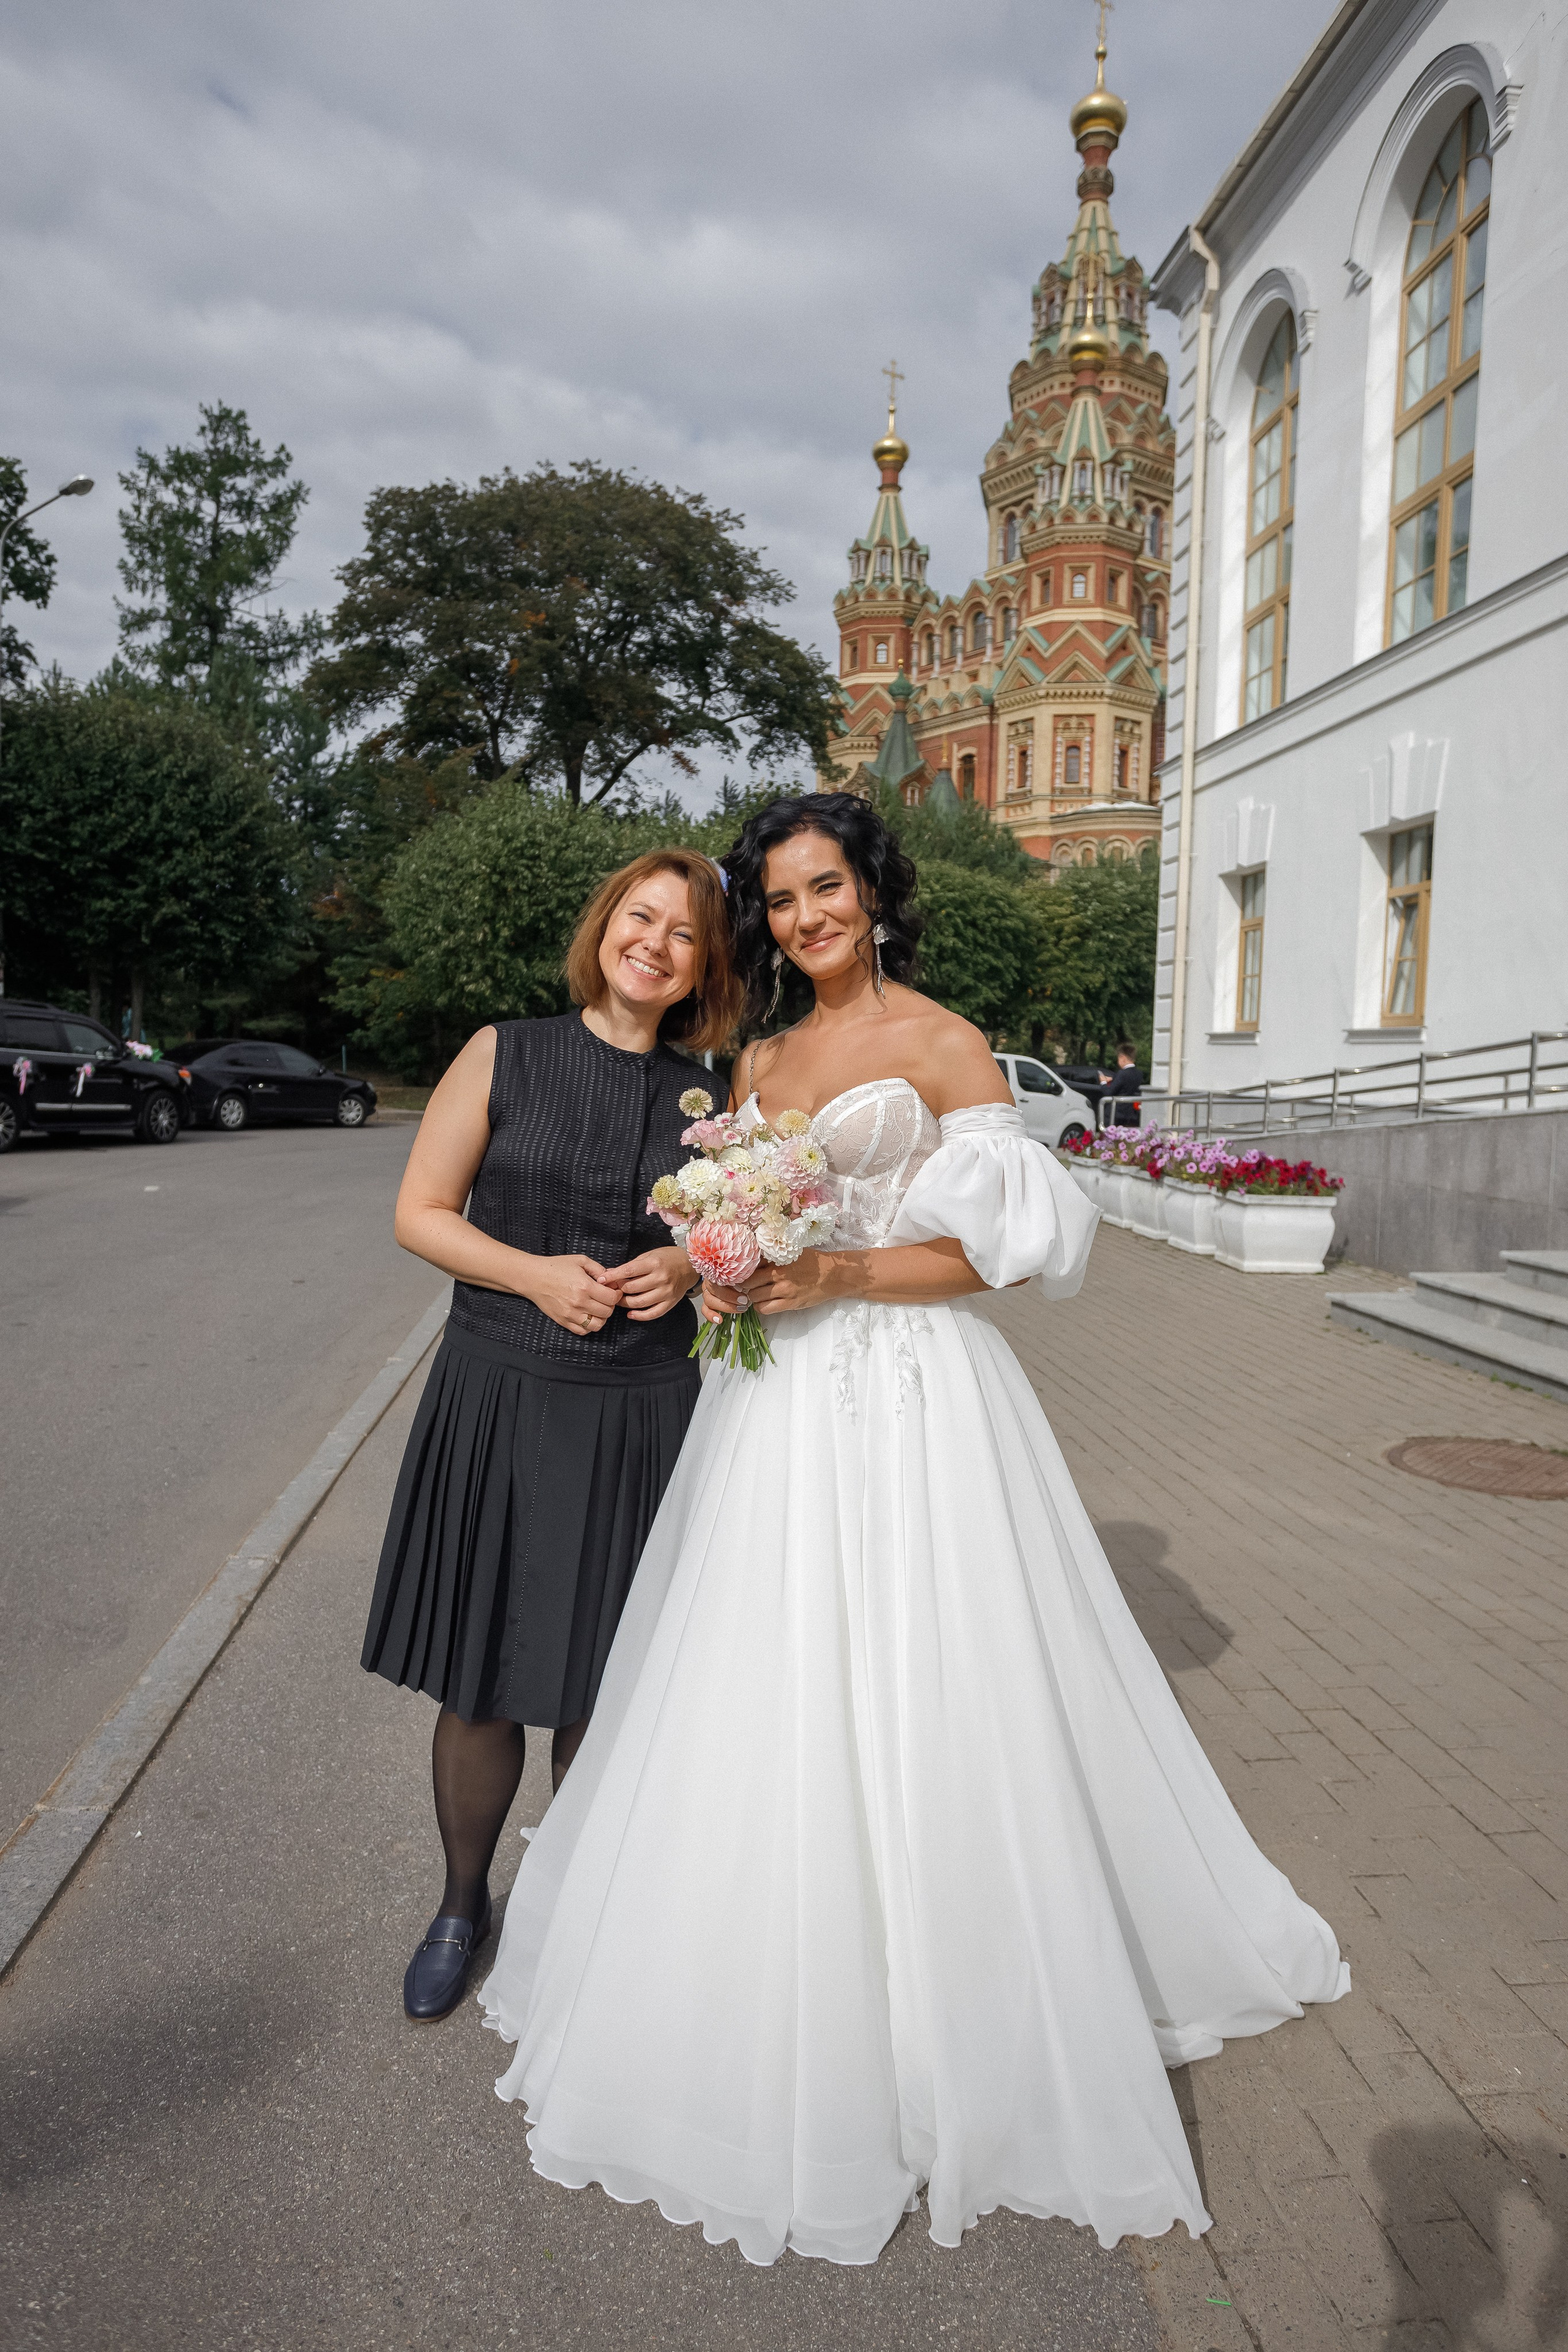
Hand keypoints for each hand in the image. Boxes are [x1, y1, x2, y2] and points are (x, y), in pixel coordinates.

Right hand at [525, 1254, 621, 1334]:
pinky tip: (588, 1315)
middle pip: (607, 1312)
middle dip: (610, 1305)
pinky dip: (589, 1326)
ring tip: (597, 1308)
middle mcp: (579, 1303)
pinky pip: (583, 1331)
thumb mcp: (580, 1261)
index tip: (614, 1291)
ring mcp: (570, 1314)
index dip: (616, 1294)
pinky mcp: (563, 1321)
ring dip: (601, 1317)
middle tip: (605, 1298)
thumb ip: (599, 1269)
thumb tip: (612, 1279)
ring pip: (597, 1325)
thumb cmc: (556, 1267)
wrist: (533, 1277)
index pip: (611, 1298)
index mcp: (585, 1286)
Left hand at [602, 1247, 693, 1322]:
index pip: (628, 1271)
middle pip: (632, 1288)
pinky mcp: (670, 1302)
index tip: (601, 1279)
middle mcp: (661, 1278)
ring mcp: (667, 1292)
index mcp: (654, 1263)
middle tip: (611, 1289)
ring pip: (639, 1302)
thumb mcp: (649, 1255)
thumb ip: (631, 1266)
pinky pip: (653, 1313)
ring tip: (618, 1300)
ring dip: (625, 1303)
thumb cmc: (666, 1258)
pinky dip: (639, 1316)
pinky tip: (630, 1314)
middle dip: (618, 1289)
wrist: (689, 1265)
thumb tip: (610, 1273)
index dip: (613, 1276)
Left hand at [707, 1253, 846, 1319]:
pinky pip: (766, 1309)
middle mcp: (779, 1273)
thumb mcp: (790, 1251)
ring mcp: (784, 1289)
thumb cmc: (811, 1260)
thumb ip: (771, 1253)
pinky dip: (760, 1307)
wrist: (833, 1274)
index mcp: (777, 1257)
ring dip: (749, 1297)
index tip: (731, 1272)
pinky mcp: (790, 1303)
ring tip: (750, 1294)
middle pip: (747, 1282)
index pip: (748, 1263)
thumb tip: (748, 1252)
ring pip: (753, 1297)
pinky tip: (762, 1303)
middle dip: (740, 1285)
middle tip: (738, 1286)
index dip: (737, 1269)